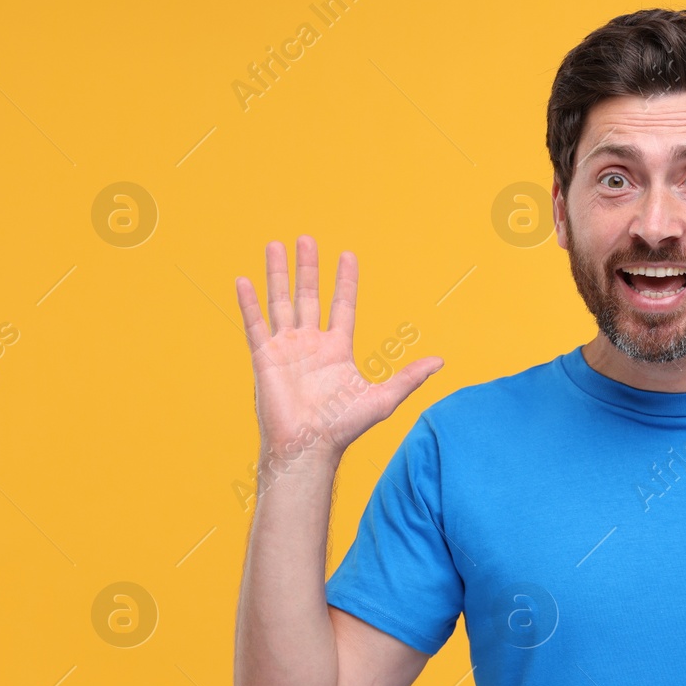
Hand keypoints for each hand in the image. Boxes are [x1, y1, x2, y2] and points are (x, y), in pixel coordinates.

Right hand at [235, 236, 442, 475]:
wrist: (308, 447)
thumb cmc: (343, 428)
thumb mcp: (383, 398)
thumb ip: (410, 377)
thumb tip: (441, 362)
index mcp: (337, 349)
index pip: (343, 305)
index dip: (345, 280)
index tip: (347, 255)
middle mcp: (311, 344)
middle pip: (309, 295)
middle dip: (308, 267)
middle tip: (306, 238)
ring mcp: (286, 348)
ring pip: (281, 302)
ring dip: (278, 273)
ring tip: (275, 245)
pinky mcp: (264, 357)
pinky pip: (255, 324)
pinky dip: (249, 302)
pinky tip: (244, 280)